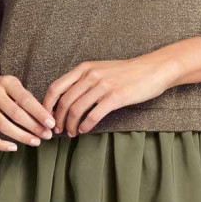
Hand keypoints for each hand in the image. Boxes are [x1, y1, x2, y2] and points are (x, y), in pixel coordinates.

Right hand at [0, 70, 54, 151]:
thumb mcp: (12, 85)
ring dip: (22, 136)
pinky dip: (1, 144)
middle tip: (47, 136)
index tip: (51, 124)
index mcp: (6, 82)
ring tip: (36, 142)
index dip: (40, 113)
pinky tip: (14, 147)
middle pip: (16, 114)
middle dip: (34, 127)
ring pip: (3, 126)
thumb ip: (26, 99)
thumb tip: (47, 117)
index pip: (26, 99)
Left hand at [43, 37, 200, 136]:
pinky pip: (93, 115)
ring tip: (71, 133)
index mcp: (84, 68)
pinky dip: (85, 126)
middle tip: (58, 131)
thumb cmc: (127, 72)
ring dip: (71, 125)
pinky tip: (84, 131)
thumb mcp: (101, 69)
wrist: (153, 69)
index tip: (47, 118)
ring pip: (76, 109)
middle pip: (64, 102)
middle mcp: (90, 75)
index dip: (47, 105)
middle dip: (58, 120)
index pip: (56, 87)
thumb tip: (66, 98)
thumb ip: (84, 80)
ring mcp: (103, 86)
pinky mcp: (115, 97)